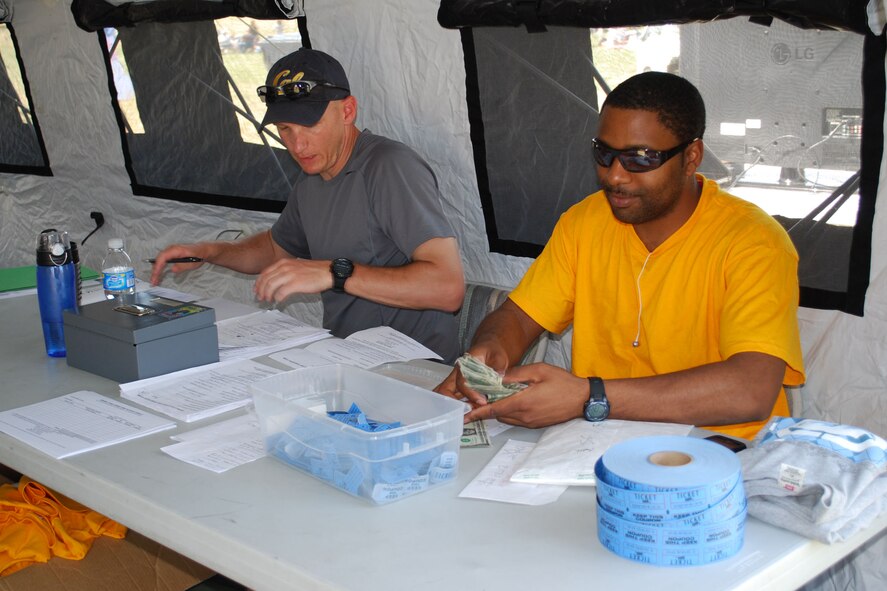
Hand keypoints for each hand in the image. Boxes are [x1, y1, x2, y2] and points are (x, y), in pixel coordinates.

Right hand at [149, 244, 206, 284]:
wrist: (202, 250)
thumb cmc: (198, 255)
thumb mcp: (192, 263)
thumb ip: (182, 266)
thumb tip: (172, 269)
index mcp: (176, 249)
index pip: (163, 257)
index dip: (158, 266)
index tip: (155, 274)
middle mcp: (171, 249)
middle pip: (159, 260)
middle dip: (155, 271)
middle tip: (153, 281)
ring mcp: (169, 251)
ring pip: (159, 261)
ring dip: (156, 271)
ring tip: (154, 281)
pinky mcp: (170, 254)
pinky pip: (162, 261)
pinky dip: (159, 268)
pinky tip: (158, 276)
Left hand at [253, 257, 332, 302]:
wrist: (328, 272)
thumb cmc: (314, 271)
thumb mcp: (296, 266)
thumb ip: (285, 271)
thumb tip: (275, 280)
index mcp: (284, 262)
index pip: (265, 272)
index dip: (259, 282)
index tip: (257, 289)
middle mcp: (285, 267)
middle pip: (266, 280)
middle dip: (261, 290)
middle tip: (260, 297)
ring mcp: (290, 275)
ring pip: (271, 286)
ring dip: (267, 295)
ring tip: (268, 300)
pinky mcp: (295, 284)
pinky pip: (281, 293)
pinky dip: (277, 298)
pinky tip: (278, 300)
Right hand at [434, 345, 510, 407]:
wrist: (489, 348)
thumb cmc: (492, 351)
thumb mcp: (498, 356)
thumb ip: (498, 367)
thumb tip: (499, 377)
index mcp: (465, 363)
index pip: (462, 381)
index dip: (470, 393)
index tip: (482, 402)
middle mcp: (457, 372)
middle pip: (444, 389)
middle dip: (451, 403)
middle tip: (466, 413)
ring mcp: (456, 380)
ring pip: (445, 394)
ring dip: (453, 406)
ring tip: (466, 415)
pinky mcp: (460, 386)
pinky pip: (453, 397)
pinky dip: (458, 406)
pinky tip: (466, 413)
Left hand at [463, 363, 587, 427]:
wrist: (583, 399)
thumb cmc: (563, 382)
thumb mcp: (538, 370)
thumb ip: (516, 375)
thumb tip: (496, 377)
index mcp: (523, 403)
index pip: (494, 409)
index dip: (477, 413)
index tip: (464, 415)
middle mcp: (525, 416)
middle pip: (498, 415)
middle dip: (486, 409)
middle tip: (476, 399)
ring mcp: (531, 422)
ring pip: (507, 418)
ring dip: (498, 411)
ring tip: (492, 399)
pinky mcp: (536, 424)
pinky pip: (516, 420)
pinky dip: (509, 413)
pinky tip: (510, 401)